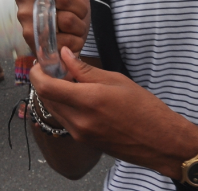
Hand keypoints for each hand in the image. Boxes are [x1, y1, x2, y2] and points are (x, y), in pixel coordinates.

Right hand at [16, 0, 89, 58]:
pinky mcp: (30, 38)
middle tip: (75, 11)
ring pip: (66, 19)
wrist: (62, 41)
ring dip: (78, 25)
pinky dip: (73, 41)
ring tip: (70, 27)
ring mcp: (25, 16)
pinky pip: (65, 38)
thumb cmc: (69, 9)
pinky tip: (66, 40)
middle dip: (79, 7)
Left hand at [31, 48, 197, 179]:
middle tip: (55, 67)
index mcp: (88, 101)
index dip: (37, 73)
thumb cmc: (144, 108)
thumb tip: (65, 56)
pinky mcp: (84, 141)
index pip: (46, 88)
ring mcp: (80, 134)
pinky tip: (78, 97)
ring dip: (54, 94)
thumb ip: (85, 70)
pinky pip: (65, 120)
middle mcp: (79, 121)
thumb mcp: (116, 80)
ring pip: (54, 110)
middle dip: (45, 81)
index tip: (41, 62)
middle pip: (46, 99)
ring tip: (69, 81)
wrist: (159, 141)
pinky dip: (65, 106)